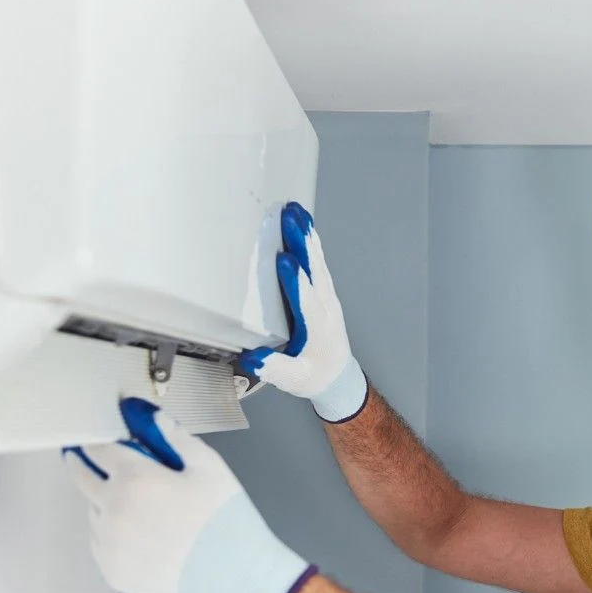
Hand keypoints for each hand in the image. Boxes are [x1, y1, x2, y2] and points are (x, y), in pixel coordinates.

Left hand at [63, 398, 316, 592]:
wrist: (234, 578)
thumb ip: (176, 438)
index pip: (100, 449)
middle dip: (79, 463)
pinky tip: (137, 535)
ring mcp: (109, 543)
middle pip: (82, 478)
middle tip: (76, 457)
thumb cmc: (226, 521)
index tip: (90, 437)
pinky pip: (102, 544)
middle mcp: (113, 509)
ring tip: (132, 505)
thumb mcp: (209, 468)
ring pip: (94, 512)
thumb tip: (153, 419)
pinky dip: (112, 534)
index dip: (96, 439)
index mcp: (135, 479)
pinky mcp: (112, 571)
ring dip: (104, 502)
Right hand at [239, 202, 367, 421]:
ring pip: (318, 262)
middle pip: (314, 271)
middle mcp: (326, 308)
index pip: (305, 300)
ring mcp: (328, 298)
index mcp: (317, 328)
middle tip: (290, 218)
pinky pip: (319, 262)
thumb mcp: (293, 380)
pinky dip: (312, 242)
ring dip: (308, 236)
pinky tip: (305, 225)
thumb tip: (253, 359)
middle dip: (302, 244)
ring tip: (297, 212)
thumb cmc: (314, 376)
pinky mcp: (325, 292)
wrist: (338, 376)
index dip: (295, 280)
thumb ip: (274, 369)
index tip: (284, 260)